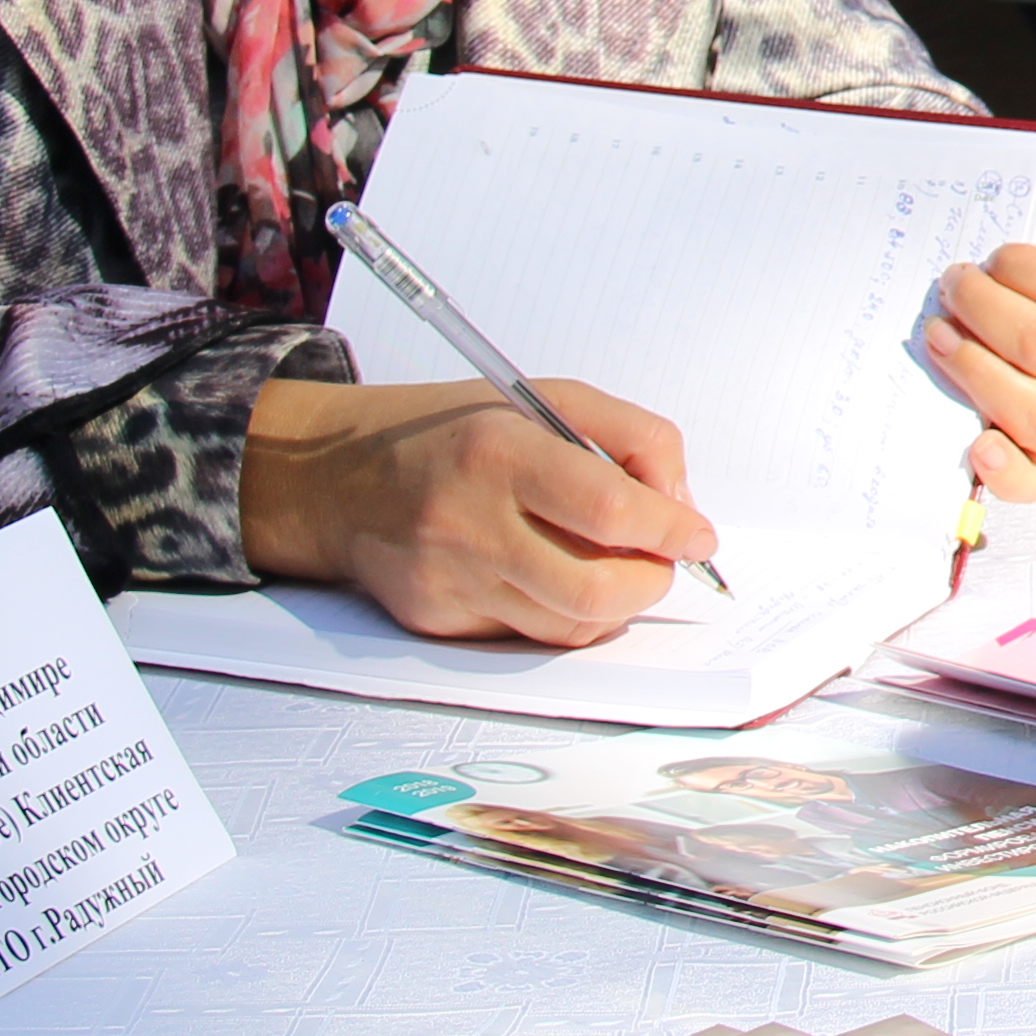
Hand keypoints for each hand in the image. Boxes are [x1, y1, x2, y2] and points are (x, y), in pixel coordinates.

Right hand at [238, 375, 716, 646]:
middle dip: (651, 581)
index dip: (671, 530)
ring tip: (614, 566)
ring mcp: (449, 581)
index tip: (698, 535)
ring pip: (570, 626)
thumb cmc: (453, 431)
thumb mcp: (546, 398)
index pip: (611, 510)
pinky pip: (527, 637)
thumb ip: (633, 438)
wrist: (337, 475)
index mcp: (501, 451)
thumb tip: (681, 506)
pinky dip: (562, 615)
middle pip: (597, 590)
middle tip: (661, 559)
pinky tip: (556, 578)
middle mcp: (470, 521)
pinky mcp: (436, 620)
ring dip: (614, 604)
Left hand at [928, 165, 1035, 496]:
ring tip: (941, 337)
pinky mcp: (1022, 451)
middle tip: (952, 284)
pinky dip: (1006, 469)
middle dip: (986, 309)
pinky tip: (979, 444)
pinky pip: (1029, 480)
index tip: (991, 253)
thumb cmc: (1029, 256)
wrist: (979, 293)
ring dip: (980, 374)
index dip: (1023, 269)